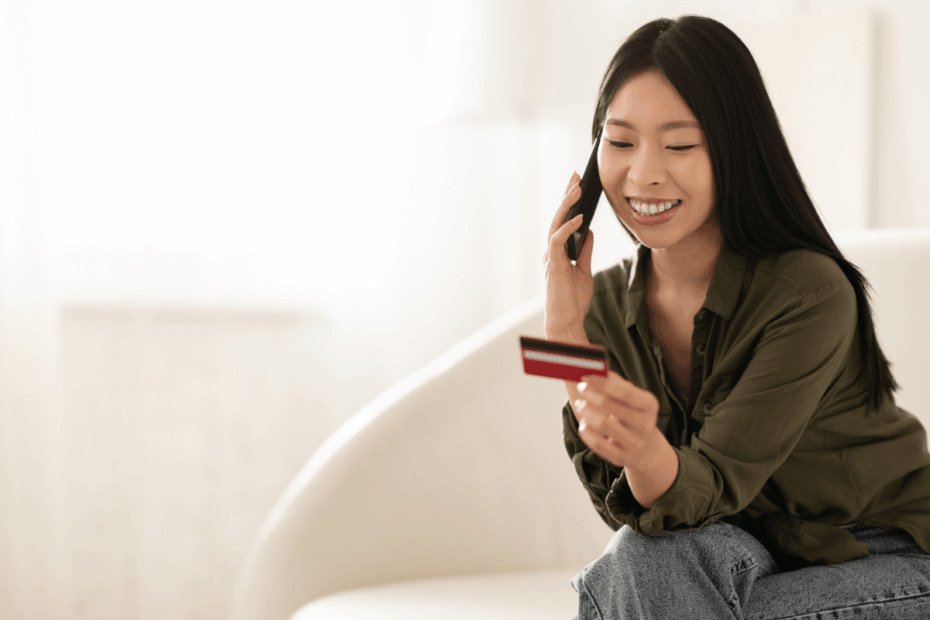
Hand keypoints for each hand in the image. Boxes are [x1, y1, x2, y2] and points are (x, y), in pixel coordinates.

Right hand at [543, 171, 594, 338]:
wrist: (568, 320)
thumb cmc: (574, 300)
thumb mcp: (585, 270)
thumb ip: (584, 250)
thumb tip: (588, 231)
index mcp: (559, 251)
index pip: (563, 221)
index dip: (569, 202)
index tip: (577, 184)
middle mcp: (552, 251)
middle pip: (558, 217)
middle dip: (567, 195)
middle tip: (576, 176)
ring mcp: (552, 257)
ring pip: (556, 224)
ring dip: (566, 205)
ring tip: (577, 189)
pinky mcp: (554, 264)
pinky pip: (558, 240)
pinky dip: (568, 227)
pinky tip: (580, 217)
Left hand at [573, 371, 660, 470]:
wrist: (646, 449)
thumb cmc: (634, 414)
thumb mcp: (633, 398)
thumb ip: (616, 383)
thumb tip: (595, 369)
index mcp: (650, 406)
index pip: (625, 392)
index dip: (603, 383)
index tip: (586, 375)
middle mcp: (645, 426)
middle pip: (612, 408)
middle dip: (592, 395)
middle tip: (580, 387)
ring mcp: (634, 444)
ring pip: (604, 426)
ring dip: (587, 412)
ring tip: (580, 405)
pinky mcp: (621, 458)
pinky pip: (598, 445)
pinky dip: (587, 432)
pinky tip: (583, 424)